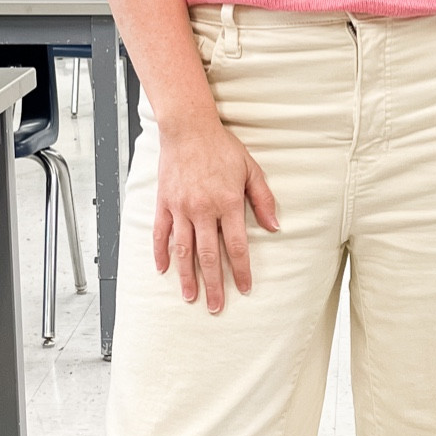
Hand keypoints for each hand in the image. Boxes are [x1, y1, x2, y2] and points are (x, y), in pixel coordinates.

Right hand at [152, 119, 278, 312]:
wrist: (189, 128)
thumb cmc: (222, 148)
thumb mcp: (251, 170)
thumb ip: (263, 200)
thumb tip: (275, 227)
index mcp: (227, 203)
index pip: (236, 246)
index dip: (241, 270)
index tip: (244, 289)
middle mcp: (203, 209)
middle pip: (209, 255)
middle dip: (214, 284)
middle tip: (216, 307)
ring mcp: (181, 207)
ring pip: (183, 250)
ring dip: (187, 276)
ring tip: (190, 297)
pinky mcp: (165, 202)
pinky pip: (161, 232)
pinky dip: (161, 252)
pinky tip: (163, 270)